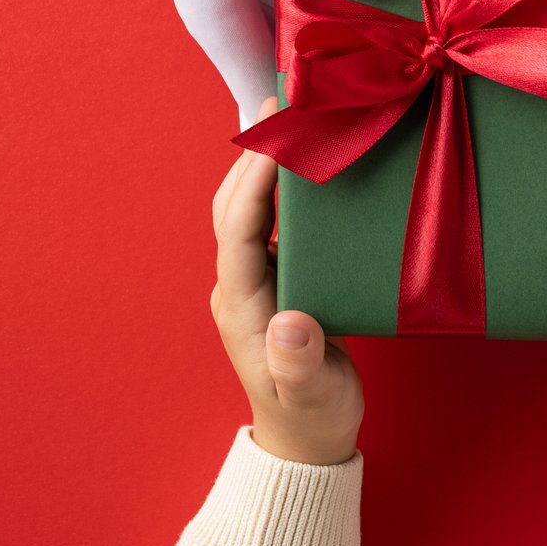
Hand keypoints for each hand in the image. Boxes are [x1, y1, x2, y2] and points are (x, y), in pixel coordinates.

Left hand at [210, 98, 363, 464]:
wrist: (308, 441)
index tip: (276, 141)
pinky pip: (272, 221)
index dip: (254, 185)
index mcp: (243, 307)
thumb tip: (291, 324)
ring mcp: (256, 282)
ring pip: (249, 209)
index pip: (239, 233)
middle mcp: (241, 286)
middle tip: (281, 103)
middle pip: (234, 208)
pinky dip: (284, 187)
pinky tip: (309, 164)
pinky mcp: (276, 281)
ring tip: (294, 117)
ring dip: (265, 163)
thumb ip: (299, 365)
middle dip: (253, 155)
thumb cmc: (313, 417)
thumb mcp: (312, 396)